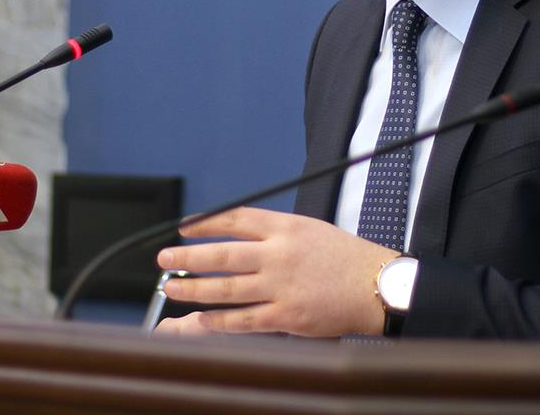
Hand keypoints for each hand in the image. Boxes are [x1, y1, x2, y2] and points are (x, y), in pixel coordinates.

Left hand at [153, 206, 397, 336]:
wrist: (375, 286)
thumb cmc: (343, 257)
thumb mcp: (308, 229)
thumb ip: (273, 231)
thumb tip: (235, 233)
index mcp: (285, 228)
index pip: (235, 220)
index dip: (206, 223)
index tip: (184, 227)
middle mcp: (279, 255)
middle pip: (223, 255)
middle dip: (188, 257)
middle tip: (165, 259)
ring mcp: (281, 287)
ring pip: (227, 288)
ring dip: (194, 288)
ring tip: (171, 287)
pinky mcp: (287, 316)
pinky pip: (244, 319)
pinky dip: (219, 320)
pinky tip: (200, 318)